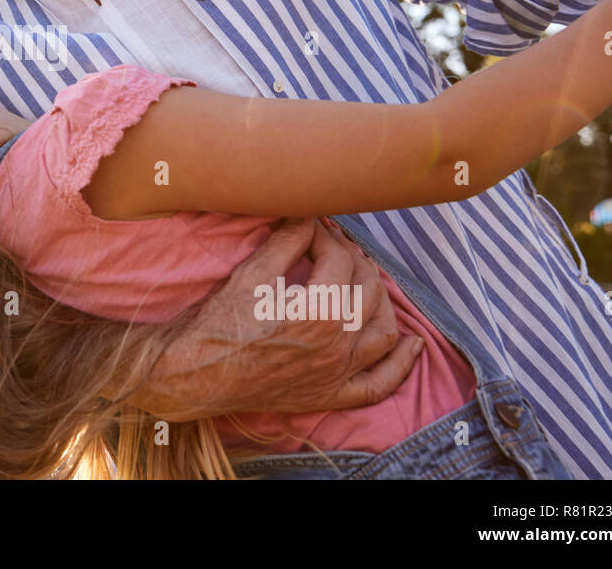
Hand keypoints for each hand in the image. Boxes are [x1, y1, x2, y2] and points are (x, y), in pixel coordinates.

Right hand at [122, 217, 423, 419]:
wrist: (198, 373)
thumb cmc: (219, 322)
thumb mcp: (252, 273)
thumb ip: (287, 241)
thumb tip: (308, 215)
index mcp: (320, 311)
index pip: (339, 260)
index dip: (325, 236)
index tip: (310, 228)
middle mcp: (338, 344)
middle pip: (368, 290)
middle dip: (354, 259)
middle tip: (335, 245)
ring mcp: (339, 374)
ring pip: (383, 331)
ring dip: (382, 300)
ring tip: (367, 279)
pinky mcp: (331, 395)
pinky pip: (380, 384)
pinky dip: (401, 364)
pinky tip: (414, 344)